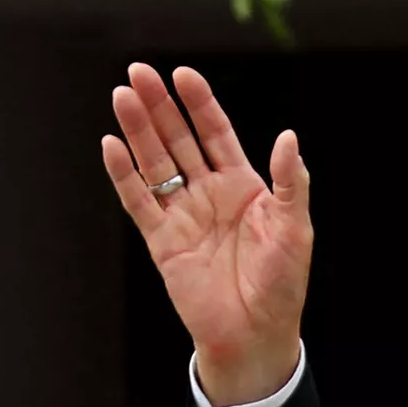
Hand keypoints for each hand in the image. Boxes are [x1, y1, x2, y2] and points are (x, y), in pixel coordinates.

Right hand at [102, 64, 310, 406]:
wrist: (255, 334)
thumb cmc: (282, 284)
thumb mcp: (296, 229)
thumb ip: (291, 183)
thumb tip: (289, 137)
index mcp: (244, 187)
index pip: (217, 134)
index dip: (200, 104)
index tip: (183, 75)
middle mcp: (210, 195)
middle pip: (180, 140)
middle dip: (160, 107)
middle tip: (138, 72)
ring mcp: (183, 215)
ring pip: (155, 163)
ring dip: (138, 131)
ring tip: (122, 96)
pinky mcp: (162, 240)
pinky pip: (138, 201)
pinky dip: (124, 175)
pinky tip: (111, 145)